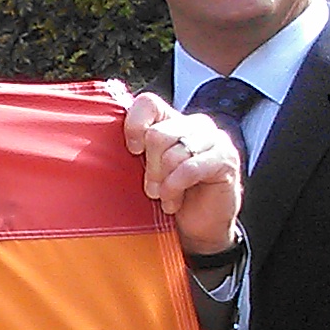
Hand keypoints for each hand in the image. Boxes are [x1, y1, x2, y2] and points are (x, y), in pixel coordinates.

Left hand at [123, 89, 241, 254]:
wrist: (198, 227)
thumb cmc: (169, 195)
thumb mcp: (145, 169)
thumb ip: (135, 150)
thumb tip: (102, 142)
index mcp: (172, 121)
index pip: (148, 103)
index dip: (134, 126)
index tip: (133, 152)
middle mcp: (196, 124)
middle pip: (157, 134)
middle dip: (149, 167)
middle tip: (152, 189)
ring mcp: (214, 139)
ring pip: (173, 152)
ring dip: (162, 182)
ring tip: (164, 198)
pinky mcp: (226, 159)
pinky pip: (189, 168)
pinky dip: (175, 188)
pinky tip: (174, 202)